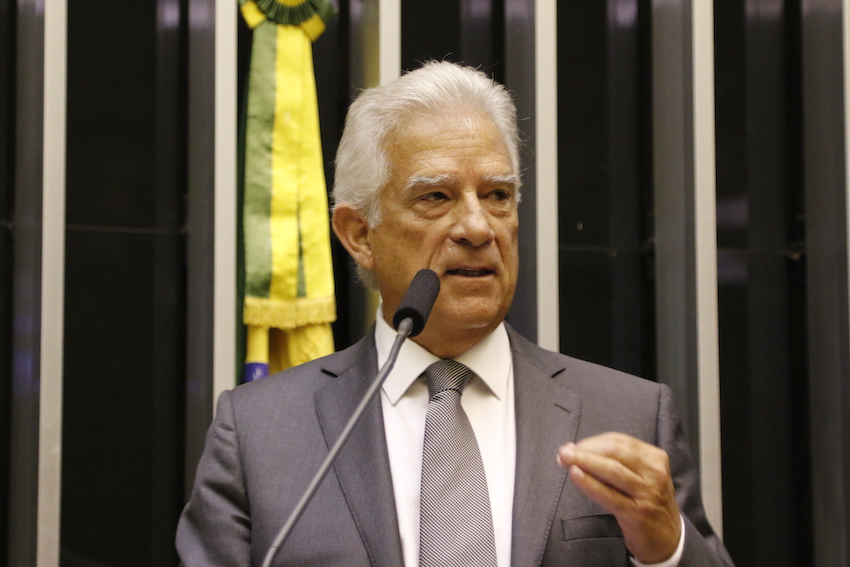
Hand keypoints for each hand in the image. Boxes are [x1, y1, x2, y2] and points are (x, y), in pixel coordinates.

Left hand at [557, 432, 681, 563]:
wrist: (668, 537)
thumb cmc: (647, 501)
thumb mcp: (641, 474)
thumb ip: (615, 461)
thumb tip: (576, 449)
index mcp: (654, 457)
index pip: (618, 441)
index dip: (591, 442)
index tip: (572, 446)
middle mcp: (653, 472)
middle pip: (614, 451)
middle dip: (585, 450)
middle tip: (563, 452)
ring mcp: (647, 492)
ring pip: (612, 470)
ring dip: (584, 461)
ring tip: (564, 459)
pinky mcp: (637, 513)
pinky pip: (609, 494)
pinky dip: (590, 483)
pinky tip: (576, 475)